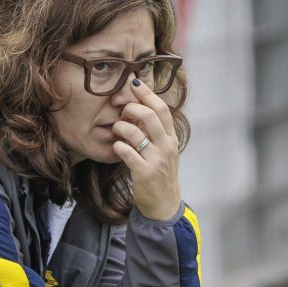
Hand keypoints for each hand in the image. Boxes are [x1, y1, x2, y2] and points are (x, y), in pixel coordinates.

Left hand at [111, 78, 181, 220]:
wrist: (164, 204)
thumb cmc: (160, 173)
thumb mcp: (163, 150)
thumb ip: (155, 131)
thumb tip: (139, 107)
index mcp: (171, 137)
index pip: (162, 109)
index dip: (147, 93)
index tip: (134, 82)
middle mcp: (166, 146)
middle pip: (150, 116)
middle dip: (131, 108)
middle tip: (121, 110)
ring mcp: (156, 159)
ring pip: (135, 133)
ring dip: (120, 127)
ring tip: (116, 130)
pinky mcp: (144, 172)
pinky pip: (126, 152)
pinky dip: (117, 146)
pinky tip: (116, 147)